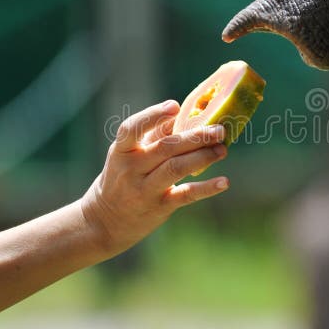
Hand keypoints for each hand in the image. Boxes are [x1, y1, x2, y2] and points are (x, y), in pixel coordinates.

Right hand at [81, 100, 228, 254]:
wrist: (105, 221)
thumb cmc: (122, 178)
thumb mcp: (128, 155)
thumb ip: (153, 135)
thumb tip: (181, 112)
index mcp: (121, 151)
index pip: (132, 129)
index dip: (153, 116)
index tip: (175, 106)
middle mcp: (131, 169)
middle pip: (165, 148)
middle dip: (195, 137)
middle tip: (219, 130)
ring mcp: (144, 189)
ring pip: (176, 169)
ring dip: (203, 157)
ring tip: (222, 150)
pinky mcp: (159, 206)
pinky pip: (185, 195)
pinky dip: (206, 188)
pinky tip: (224, 182)